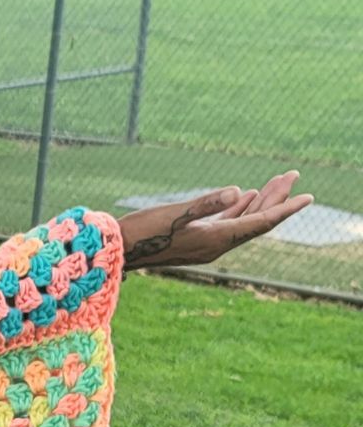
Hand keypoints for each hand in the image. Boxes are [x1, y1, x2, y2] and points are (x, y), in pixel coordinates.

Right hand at [116, 173, 312, 269]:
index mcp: (216, 240)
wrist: (119, 251)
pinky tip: (246, 197)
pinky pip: (228, 225)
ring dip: (261, 201)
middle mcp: (216, 246)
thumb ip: (206, 203)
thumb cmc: (143, 231)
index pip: (260, 222)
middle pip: (256, 221)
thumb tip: (237, 191)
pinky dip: (241, 209)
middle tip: (292, 174)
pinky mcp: (197, 241)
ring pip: (244, 222)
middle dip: (276, 198)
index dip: (285, 208)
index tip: (307, 196)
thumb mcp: (174, 214)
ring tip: (278, 181)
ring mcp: (207, 245)